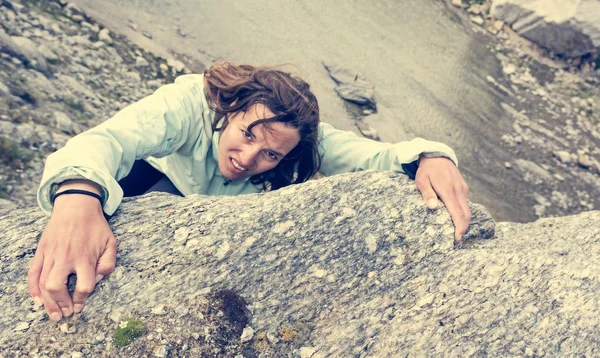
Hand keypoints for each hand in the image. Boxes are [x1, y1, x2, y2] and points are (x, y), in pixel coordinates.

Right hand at [28, 181, 116, 320]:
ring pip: (43, 283)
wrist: (76, 207)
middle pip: (56, 287)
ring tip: (53, 314)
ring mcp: (51, 255)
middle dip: (60, 304)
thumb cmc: (96, 226)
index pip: (83, 286)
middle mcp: (66, 258)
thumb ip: (108, 264)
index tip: (79, 305)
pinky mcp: (42, 251)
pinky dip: (33, 288)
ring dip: (47, 302)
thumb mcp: (111, 243)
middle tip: (65, 314)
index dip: (81, 299)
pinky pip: (33, 273)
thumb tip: (97, 279)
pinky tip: (37, 300)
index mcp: (85, 257)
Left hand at [415, 156, 470, 243]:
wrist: (437, 156)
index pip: (457, 213)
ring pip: (467, 210)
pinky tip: (456, 219)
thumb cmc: (426, 170)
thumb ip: (427, 194)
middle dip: (463, 229)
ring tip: (456, 232)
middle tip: (456, 241)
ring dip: (464, 222)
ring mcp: (463, 189)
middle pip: (466, 215)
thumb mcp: (421, 181)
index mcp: (448, 190)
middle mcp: (458, 190)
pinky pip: (465, 203)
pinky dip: (463, 213)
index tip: (456, 239)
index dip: (459, 228)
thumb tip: (433, 207)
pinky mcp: (463, 188)